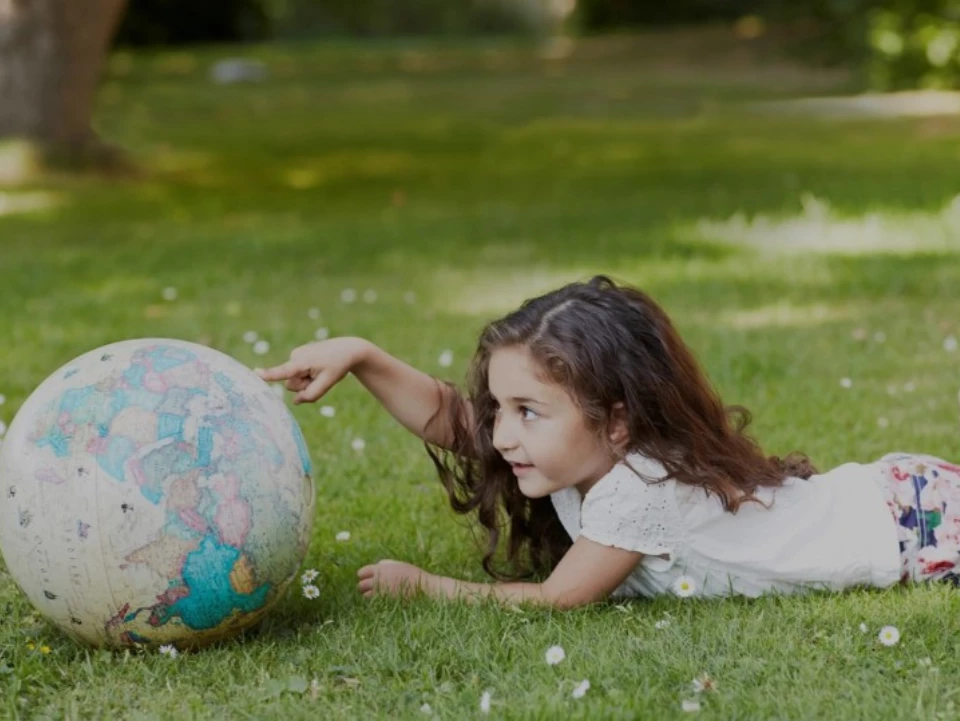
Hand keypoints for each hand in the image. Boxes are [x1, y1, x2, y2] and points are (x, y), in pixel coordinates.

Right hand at [256, 337, 370, 403]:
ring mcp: (295, 354)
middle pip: (291, 384)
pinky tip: (319, 367)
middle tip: (321, 376)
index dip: (269, 374)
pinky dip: (308, 374)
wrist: (347, 349)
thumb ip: (311, 395)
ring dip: (307, 380)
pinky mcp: (297, 355)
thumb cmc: (338, 366)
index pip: (284, 371)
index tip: (254, 373)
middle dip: (304, 385)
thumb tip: (295, 402)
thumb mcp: (327, 383)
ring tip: (321, 370)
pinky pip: (297, 374)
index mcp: (302, 362)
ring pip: (294, 379)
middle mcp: (295, 356)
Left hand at [357, 560, 431, 598]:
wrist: (422, 587)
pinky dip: (374, 603)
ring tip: (375, 596)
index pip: (361, 573)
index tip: (366, 579)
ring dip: (368, 596)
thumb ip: (385, 565)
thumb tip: (375, 566)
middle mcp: (378, 580)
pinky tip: (380, 601)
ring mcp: (381, 591)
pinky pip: (373, 603)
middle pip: (361, 585)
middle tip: (368, 589)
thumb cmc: (411, 574)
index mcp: (380, 569)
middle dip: (363, 587)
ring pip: (365, 596)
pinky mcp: (385, 602)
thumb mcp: (398, 565)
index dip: (362, 576)